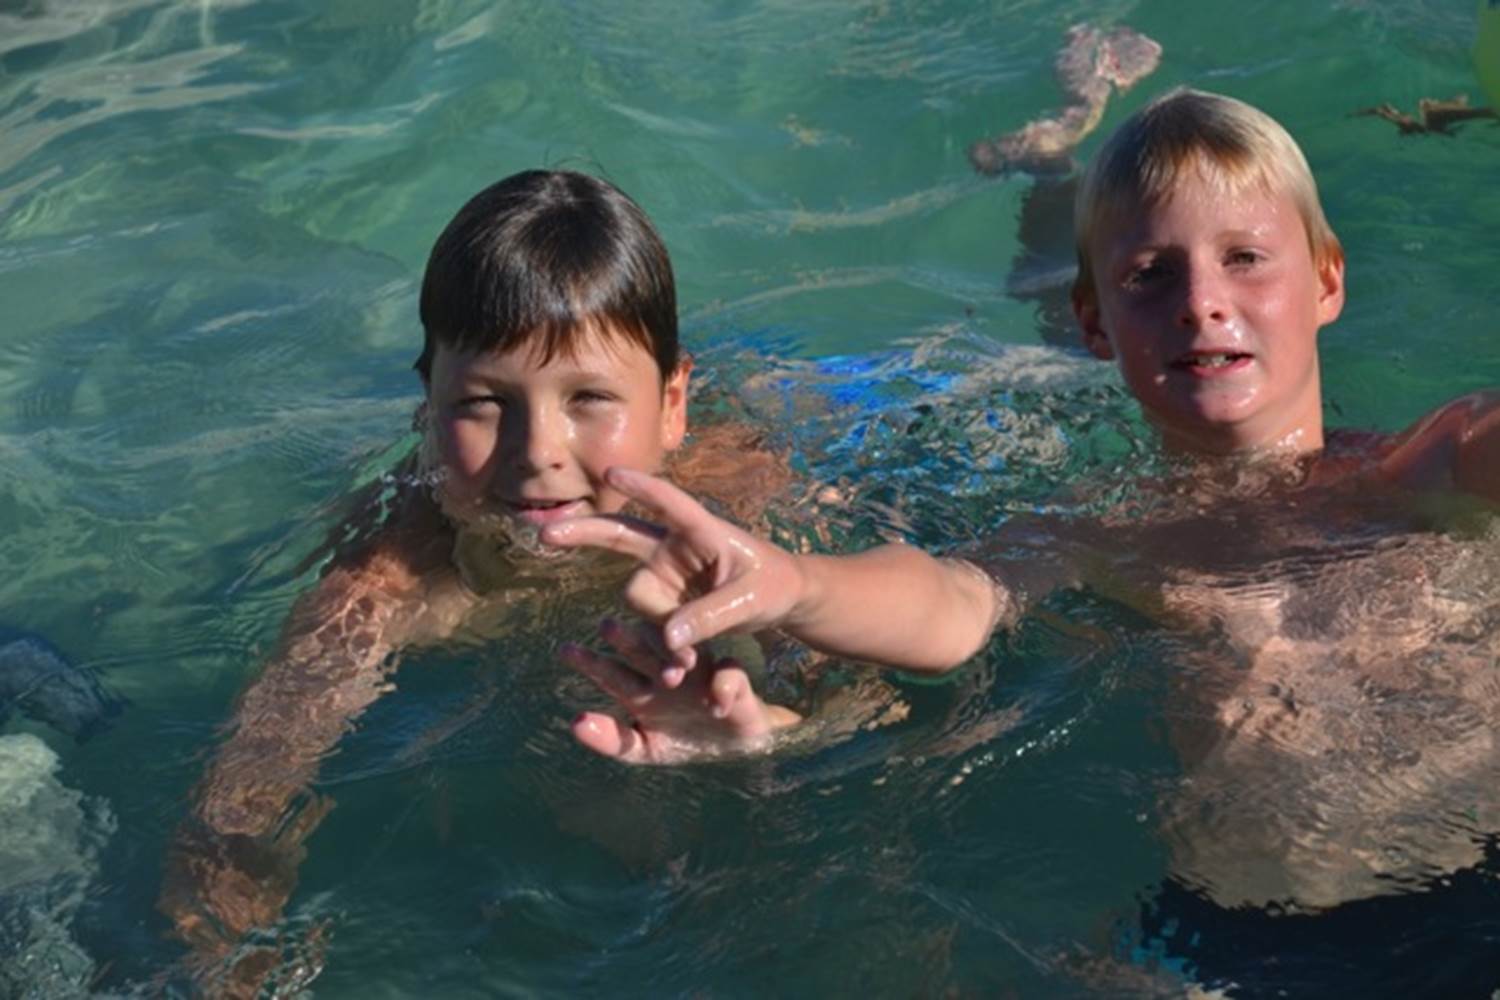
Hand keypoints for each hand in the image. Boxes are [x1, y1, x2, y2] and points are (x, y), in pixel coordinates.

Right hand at [542, 467, 806, 679]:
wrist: (780, 602)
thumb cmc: (773, 586)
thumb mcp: (751, 600)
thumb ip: (711, 615)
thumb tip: (668, 637)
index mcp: (701, 529)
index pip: (667, 503)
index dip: (642, 488)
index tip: (612, 473)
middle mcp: (674, 547)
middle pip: (620, 534)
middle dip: (584, 533)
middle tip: (546, 535)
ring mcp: (665, 575)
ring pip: (637, 598)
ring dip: (652, 628)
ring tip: (687, 661)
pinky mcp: (665, 603)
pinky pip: (647, 624)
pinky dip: (660, 647)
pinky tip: (680, 668)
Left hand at [561, 618, 798, 763]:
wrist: (734, 748)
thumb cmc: (685, 742)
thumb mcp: (644, 749)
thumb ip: (611, 740)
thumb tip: (576, 723)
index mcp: (642, 688)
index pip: (611, 671)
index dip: (590, 662)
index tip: (565, 650)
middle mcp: (668, 674)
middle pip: (643, 653)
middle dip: (626, 640)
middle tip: (606, 626)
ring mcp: (701, 675)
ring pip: (687, 655)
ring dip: (676, 655)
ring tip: (668, 669)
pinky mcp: (736, 684)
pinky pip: (731, 679)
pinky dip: (725, 687)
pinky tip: (717, 704)